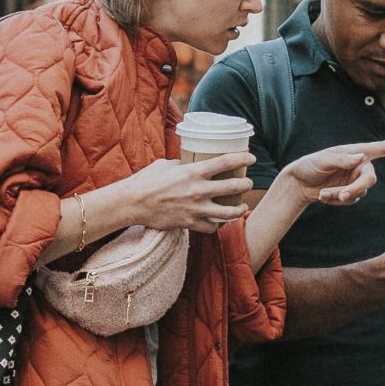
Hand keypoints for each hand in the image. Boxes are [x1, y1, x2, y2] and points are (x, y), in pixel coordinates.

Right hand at [101, 154, 254, 231]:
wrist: (132, 203)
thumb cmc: (146, 180)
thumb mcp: (166, 164)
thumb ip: (182, 164)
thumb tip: (189, 163)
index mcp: (193, 172)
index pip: (226, 163)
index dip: (243, 158)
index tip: (251, 158)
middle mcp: (198, 191)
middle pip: (233, 187)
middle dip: (245, 185)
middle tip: (248, 183)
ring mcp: (195, 209)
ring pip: (228, 213)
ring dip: (239, 209)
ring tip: (242, 207)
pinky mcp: (189, 224)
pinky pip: (211, 228)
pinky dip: (218, 226)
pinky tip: (221, 222)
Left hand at [275, 138, 384, 205]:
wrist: (298, 182)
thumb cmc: (310, 164)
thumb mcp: (323, 159)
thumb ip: (342, 159)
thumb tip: (360, 158)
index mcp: (357, 152)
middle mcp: (359, 165)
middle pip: (370, 180)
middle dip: (356, 189)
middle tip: (342, 196)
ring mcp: (355, 180)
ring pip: (359, 193)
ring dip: (341, 196)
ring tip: (323, 194)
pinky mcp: (350, 193)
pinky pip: (351, 200)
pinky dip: (336, 200)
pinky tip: (323, 196)